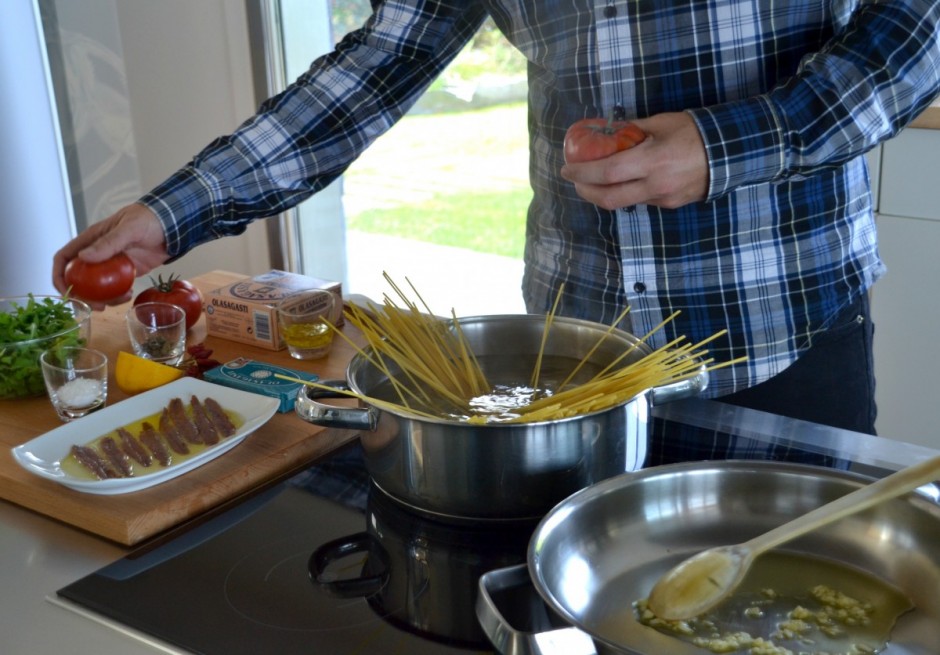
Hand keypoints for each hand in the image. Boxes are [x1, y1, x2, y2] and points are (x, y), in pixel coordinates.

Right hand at [53, 203, 169, 307]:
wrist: (173, 226)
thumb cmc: (149, 219)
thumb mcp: (129, 228)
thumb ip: (109, 242)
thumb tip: (83, 257)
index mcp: (91, 239)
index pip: (64, 257)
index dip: (59, 274)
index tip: (65, 291)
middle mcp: (97, 252)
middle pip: (78, 277)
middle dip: (81, 294)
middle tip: (96, 305)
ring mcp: (111, 264)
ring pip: (96, 286)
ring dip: (101, 298)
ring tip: (115, 302)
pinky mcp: (125, 271)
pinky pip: (115, 287)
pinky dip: (118, 295)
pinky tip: (128, 295)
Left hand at [560, 111, 708, 210]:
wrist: (733, 152)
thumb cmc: (696, 131)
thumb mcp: (662, 122)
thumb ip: (633, 129)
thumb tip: (607, 129)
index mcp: (651, 162)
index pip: (606, 174)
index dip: (582, 174)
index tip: (566, 168)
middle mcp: (655, 186)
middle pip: (608, 199)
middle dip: (586, 191)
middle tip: (575, 180)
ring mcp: (663, 199)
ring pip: (624, 203)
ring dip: (604, 194)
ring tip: (593, 180)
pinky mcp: (671, 205)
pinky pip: (641, 201)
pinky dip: (626, 193)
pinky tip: (623, 182)